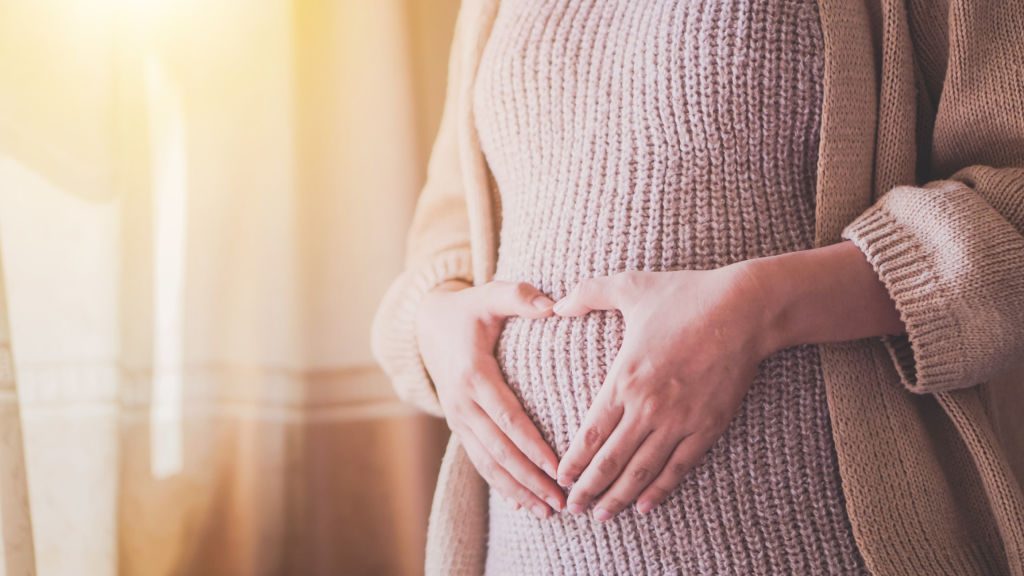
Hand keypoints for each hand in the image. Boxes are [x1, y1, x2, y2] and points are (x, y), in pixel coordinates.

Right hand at [417, 280, 565, 517]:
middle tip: (562, 499)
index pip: (507, 417)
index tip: (558, 466)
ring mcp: (458, 418)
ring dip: (517, 489)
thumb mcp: (490, 294)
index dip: (531, 445)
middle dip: (530, 478)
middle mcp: (462, 403)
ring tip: (548, 510)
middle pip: (499, 449)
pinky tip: (524, 504)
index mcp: (473, 374)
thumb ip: (520, 297)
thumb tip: (554, 306)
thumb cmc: (468, 309)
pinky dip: (501, 485)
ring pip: (488, 463)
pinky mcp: (459, 426)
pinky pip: (480, 461)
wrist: (426, 325)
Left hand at [552, 263, 773, 519]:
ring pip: (642, 470)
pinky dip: (661, 489)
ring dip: (619, 496)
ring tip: (602, 515)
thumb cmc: (686, 295)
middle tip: (572, 508)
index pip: (591, 433)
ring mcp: (680, 420)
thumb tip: (555, 304)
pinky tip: (645, 505)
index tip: (560, 477)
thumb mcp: (630, 286)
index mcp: (624, 378)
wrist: (744, 309)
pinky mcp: (708, 426)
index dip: (574, 460)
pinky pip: (679, 467)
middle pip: (611, 460)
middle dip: (588, 488)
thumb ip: (589, 294)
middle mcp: (648, 406)